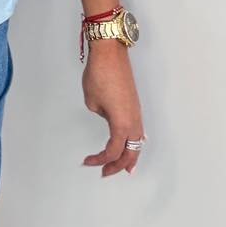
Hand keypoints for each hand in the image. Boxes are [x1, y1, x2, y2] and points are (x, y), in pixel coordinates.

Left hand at [80, 40, 145, 177]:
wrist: (110, 53)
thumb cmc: (100, 75)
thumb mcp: (92, 101)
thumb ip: (100, 115)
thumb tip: (107, 115)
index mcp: (122, 124)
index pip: (113, 151)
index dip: (100, 160)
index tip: (87, 161)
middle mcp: (133, 120)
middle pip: (130, 152)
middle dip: (118, 166)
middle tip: (106, 173)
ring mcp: (136, 112)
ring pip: (138, 142)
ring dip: (130, 155)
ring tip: (124, 168)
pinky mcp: (135, 105)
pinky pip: (138, 130)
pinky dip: (134, 142)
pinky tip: (130, 144)